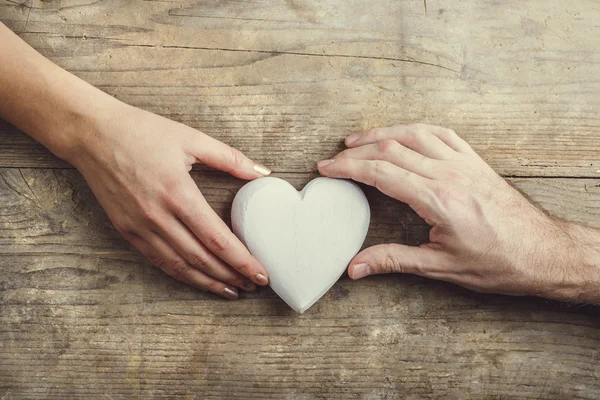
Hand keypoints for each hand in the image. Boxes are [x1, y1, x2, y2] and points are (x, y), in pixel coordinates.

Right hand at [68, 103, 270, 299]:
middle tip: (254, 285)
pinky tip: (199, 280)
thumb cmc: (142, 132)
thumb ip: (230, 158)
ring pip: (180, 266)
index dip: (242, 261)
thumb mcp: (191, 138)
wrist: (92, 134)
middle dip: (231, 276)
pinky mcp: (127, 231)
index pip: (217, 238)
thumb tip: (263, 173)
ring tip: (232, 291)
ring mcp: (140, 227)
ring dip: (208, 282)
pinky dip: (182, 274)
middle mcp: (158, 216)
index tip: (262, 274)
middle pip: (202, 258)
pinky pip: (158, 260)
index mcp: (178, 193)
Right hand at [317, 124, 592, 300]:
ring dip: (381, 134)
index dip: (348, 168)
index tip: (326, 168)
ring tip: (356, 139)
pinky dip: (414, 130)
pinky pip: (440, 134)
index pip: (381, 172)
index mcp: (437, 199)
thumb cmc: (498, 262)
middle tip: (334, 159)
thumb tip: (356, 267)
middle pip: (391, 149)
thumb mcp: (441, 267)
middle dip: (356, 152)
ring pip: (413, 135)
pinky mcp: (474, 161)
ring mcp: (463, 163)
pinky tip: (403, 133)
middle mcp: (449, 173)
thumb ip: (395, 260)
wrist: (543, 252)